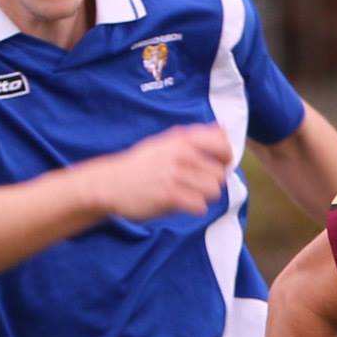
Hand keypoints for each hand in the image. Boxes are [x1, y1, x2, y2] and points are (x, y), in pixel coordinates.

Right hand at [88, 124, 231, 220]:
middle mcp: (181, 154)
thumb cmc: (141, 165)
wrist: (111, 183)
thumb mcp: (166, 142)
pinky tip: (180, 203)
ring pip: (213, 190)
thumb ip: (195, 136)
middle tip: (195, 184)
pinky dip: (194, 208)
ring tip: (188, 194)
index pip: (222, 145)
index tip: (217, 165)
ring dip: (204, 196)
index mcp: (182, 139)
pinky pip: (200, 206)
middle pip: (220, 174)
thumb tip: (224, 129)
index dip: (225, 158)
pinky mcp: (169, 196)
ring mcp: (175, 175)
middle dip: (212, 182)